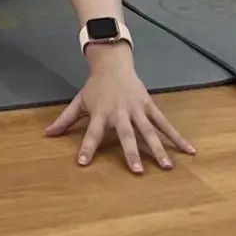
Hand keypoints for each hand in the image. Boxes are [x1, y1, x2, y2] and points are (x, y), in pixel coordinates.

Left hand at [45, 44, 195, 173]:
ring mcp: (137, 109)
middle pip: (126, 134)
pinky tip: (189, 150)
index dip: (86, 148)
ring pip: (149, 131)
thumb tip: (46, 134)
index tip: (82, 164)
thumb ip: (65, 120)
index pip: (92, 133)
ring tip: (166, 168)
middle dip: (131, 152)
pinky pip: (165, 123)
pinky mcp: (150, 105)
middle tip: (137, 171)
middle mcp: (119, 113)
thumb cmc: (95, 88)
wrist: (113, 64)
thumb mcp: (79, 102)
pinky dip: (177, 137)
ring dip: (158, 149)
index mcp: (100, 114)